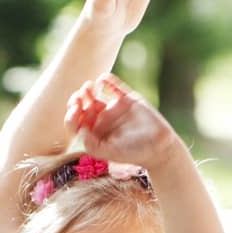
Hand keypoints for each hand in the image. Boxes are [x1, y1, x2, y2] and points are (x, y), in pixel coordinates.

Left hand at [65, 74, 185, 170]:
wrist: (160, 146)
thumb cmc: (135, 153)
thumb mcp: (111, 153)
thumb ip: (94, 145)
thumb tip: (81, 130)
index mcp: (94, 134)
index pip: (76, 123)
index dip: (71, 115)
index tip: (75, 110)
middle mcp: (101, 121)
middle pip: (81, 107)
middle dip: (76, 101)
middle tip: (79, 97)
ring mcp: (113, 109)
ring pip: (94, 96)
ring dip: (87, 90)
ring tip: (88, 87)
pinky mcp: (127, 100)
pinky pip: (114, 87)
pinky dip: (108, 81)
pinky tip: (103, 79)